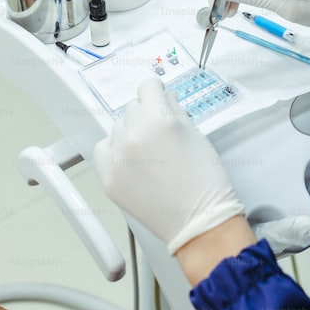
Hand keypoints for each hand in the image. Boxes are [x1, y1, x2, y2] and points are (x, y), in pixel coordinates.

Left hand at [93, 78, 245, 254]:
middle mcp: (133, 135)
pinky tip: (131, 160)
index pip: (147, 87)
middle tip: (160, 132)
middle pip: (132, 108)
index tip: (159, 97)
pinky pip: (103, 150)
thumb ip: (176, 111)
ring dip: (131, 132)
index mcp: (159, 120)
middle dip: (146, 114)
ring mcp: (117, 158)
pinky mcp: (108, 178)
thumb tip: (164, 98)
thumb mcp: (197, 136)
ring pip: (117, 128)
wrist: (198, 221)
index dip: (156, 91)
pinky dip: (115, 150)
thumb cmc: (206, 180)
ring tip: (149, 151)